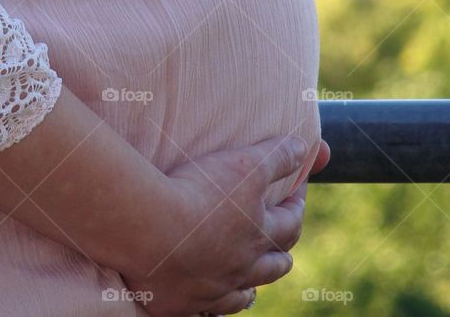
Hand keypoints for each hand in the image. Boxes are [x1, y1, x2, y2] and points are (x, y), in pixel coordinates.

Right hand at [119, 135, 315, 316]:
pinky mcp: (180, 303)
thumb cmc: (199, 193)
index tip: (296, 195)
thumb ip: (276, 156)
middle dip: (281, 253)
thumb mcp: (244, 163)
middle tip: (279, 242)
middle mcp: (242, 268)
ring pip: (241, 296)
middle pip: (273, 267)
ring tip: (248, 280)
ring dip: (249, 287)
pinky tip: (204, 299)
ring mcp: (212, 290)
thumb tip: (302, 149)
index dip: (297, 206)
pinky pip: (203, 311)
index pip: (291, 223)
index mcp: (259, 234)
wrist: (147, 229)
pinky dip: (209, 305)